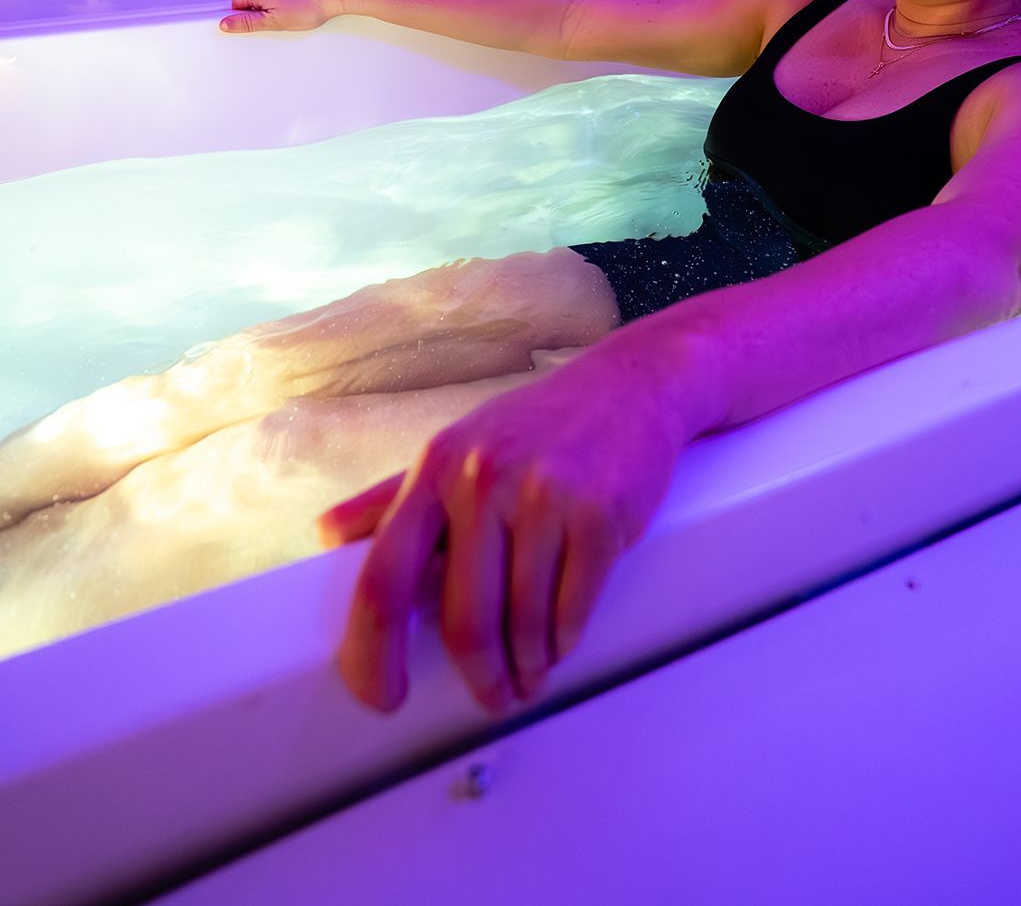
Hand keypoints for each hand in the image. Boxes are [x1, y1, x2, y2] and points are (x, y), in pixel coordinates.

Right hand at [218, 0, 347, 33]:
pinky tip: (299, 6)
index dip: (240, 15)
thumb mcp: (274, 22)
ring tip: (291, 15)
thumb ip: (248, 22)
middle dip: (259, 11)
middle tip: (275, 22)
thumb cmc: (309, 7)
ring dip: (274, 4)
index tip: (249, 24)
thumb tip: (226, 23)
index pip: (237, 2)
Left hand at [320, 353, 683, 712]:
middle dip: (478, 677)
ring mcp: (543, 494)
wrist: (630, 386)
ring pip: (524, 623)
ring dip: (528, 667)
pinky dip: (565, 641)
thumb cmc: (536, 425)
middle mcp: (482, 478)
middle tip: (490, 698)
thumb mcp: (457, 447)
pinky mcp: (599, 514)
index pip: (383, 576)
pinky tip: (561, 643)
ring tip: (530, 676)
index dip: (373, 651)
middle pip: (464, 619)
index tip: (381, 694)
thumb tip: (327, 535)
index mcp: (435, 468)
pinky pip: (573, 609)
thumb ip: (389, 496)